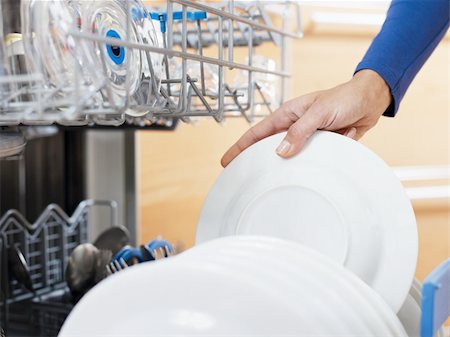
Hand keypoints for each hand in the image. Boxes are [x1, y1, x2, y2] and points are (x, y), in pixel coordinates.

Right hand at [221, 69, 391, 166]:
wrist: (371, 100)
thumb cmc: (344, 98)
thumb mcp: (319, 113)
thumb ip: (300, 131)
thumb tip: (280, 152)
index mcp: (287, 115)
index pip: (256, 133)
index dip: (239, 148)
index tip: (226, 162)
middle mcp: (294, 127)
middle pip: (269, 147)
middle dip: (256, 161)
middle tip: (243, 179)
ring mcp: (307, 137)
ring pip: (290, 156)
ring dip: (284, 167)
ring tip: (271, 183)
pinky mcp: (322, 146)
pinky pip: (311, 159)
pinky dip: (310, 165)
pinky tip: (305, 173)